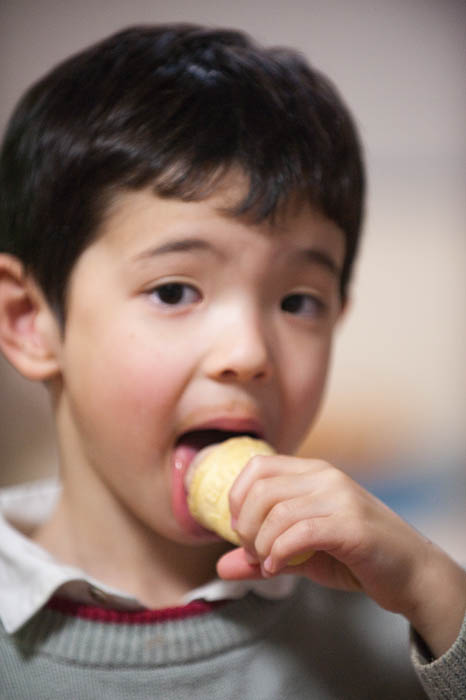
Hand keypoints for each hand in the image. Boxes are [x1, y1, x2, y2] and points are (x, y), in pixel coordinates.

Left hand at [216, 454, 465, 657]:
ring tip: (265, 563)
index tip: (240, 529)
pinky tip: (277, 568)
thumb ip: (263, 553)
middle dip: (245, 526)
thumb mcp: (302, 552)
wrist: (412, 572)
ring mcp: (340, 498)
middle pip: (261, 488)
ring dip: (260, 544)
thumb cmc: (355, 556)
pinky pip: (299, 533)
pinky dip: (278, 554)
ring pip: (277, 512)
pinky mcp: (352, 526)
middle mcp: (326, 477)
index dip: (237, 497)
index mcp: (313, 472)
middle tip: (252, 552)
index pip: (258, 465)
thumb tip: (221, 567)